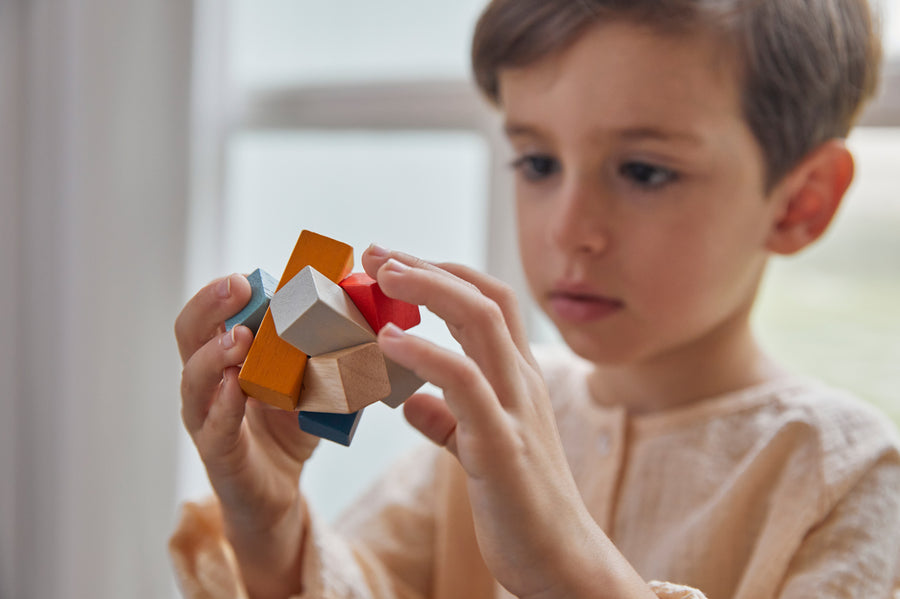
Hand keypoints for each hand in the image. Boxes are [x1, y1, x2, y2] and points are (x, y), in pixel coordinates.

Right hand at [175, 274, 318, 597]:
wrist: (278, 495)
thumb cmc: (288, 431)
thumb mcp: (309, 383)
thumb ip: (323, 352)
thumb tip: (360, 312)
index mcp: (225, 359)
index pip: (211, 315)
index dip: (223, 292)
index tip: (248, 274)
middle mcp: (206, 384)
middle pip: (189, 335)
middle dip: (209, 306)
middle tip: (236, 286)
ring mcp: (206, 418)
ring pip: (193, 380)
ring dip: (215, 354)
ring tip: (239, 337)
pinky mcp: (218, 454)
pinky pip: (214, 427)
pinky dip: (223, 405)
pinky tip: (235, 387)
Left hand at [361, 246, 654, 598]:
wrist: (560, 560)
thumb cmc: (521, 502)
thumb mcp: (480, 448)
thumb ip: (449, 420)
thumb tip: (412, 403)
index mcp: (517, 379)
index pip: (488, 302)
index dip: (442, 274)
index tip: (394, 262)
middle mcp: (522, 382)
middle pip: (485, 297)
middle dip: (429, 266)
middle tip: (377, 252)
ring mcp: (516, 410)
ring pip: (482, 323)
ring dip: (430, 289)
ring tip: (382, 275)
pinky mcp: (502, 446)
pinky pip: (466, 384)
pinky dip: (426, 355)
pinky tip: (389, 343)